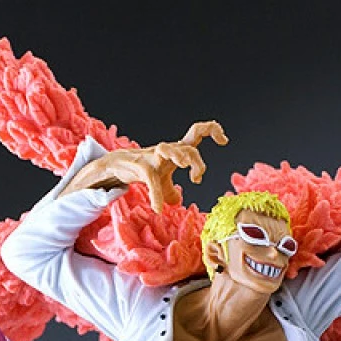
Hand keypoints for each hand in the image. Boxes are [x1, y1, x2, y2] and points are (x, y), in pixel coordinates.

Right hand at [62, 121, 227, 211]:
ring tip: (192, 175)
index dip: (212, 131)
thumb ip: (172, 191)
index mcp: (177, 150)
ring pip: (169, 150)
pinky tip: (158, 208)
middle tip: (197, 178)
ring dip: (181, 158)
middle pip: (187, 146)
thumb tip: (178, 201)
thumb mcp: (161, 182)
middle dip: (197, 160)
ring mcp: (153, 157)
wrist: (116, 167)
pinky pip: (151, 179)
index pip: (197, 133)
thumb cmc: (143, 171)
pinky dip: (156, 195)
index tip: (224, 141)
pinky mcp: (139, 166)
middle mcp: (167, 151)